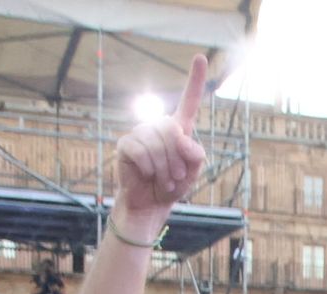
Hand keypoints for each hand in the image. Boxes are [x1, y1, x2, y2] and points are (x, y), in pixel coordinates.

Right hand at [114, 54, 206, 236]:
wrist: (150, 204)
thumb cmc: (172, 186)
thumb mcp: (192, 174)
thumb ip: (196, 157)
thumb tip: (186, 141)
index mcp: (178, 130)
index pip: (188, 101)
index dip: (194, 80)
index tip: (200, 56)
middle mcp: (158, 127)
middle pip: (172, 129)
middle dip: (177, 158)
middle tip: (176, 176)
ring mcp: (140, 133)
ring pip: (156, 142)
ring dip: (163, 167)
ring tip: (163, 180)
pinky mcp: (126, 145)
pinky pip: (139, 150)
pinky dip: (148, 167)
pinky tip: (147, 175)